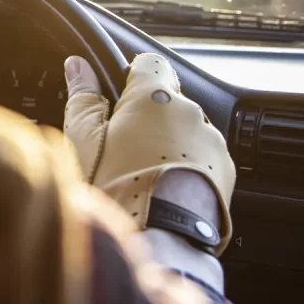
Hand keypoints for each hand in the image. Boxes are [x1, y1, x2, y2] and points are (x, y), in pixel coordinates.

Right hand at [63, 53, 235, 255]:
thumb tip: (78, 66)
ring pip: (185, 132)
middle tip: (124, 148)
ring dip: (169, 145)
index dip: (132, 77)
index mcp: (154, 96)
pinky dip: (187, 170)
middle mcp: (190, 112)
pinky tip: (165, 193)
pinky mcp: (225, 174)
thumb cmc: (119, 187)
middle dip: (149, 119)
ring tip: (144, 177)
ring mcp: (211, 143)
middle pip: (167, 102)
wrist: (162, 241)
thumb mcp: (85, 139)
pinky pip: (203, 160)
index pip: (149, 62)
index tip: (119, 98)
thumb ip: (83, 96)